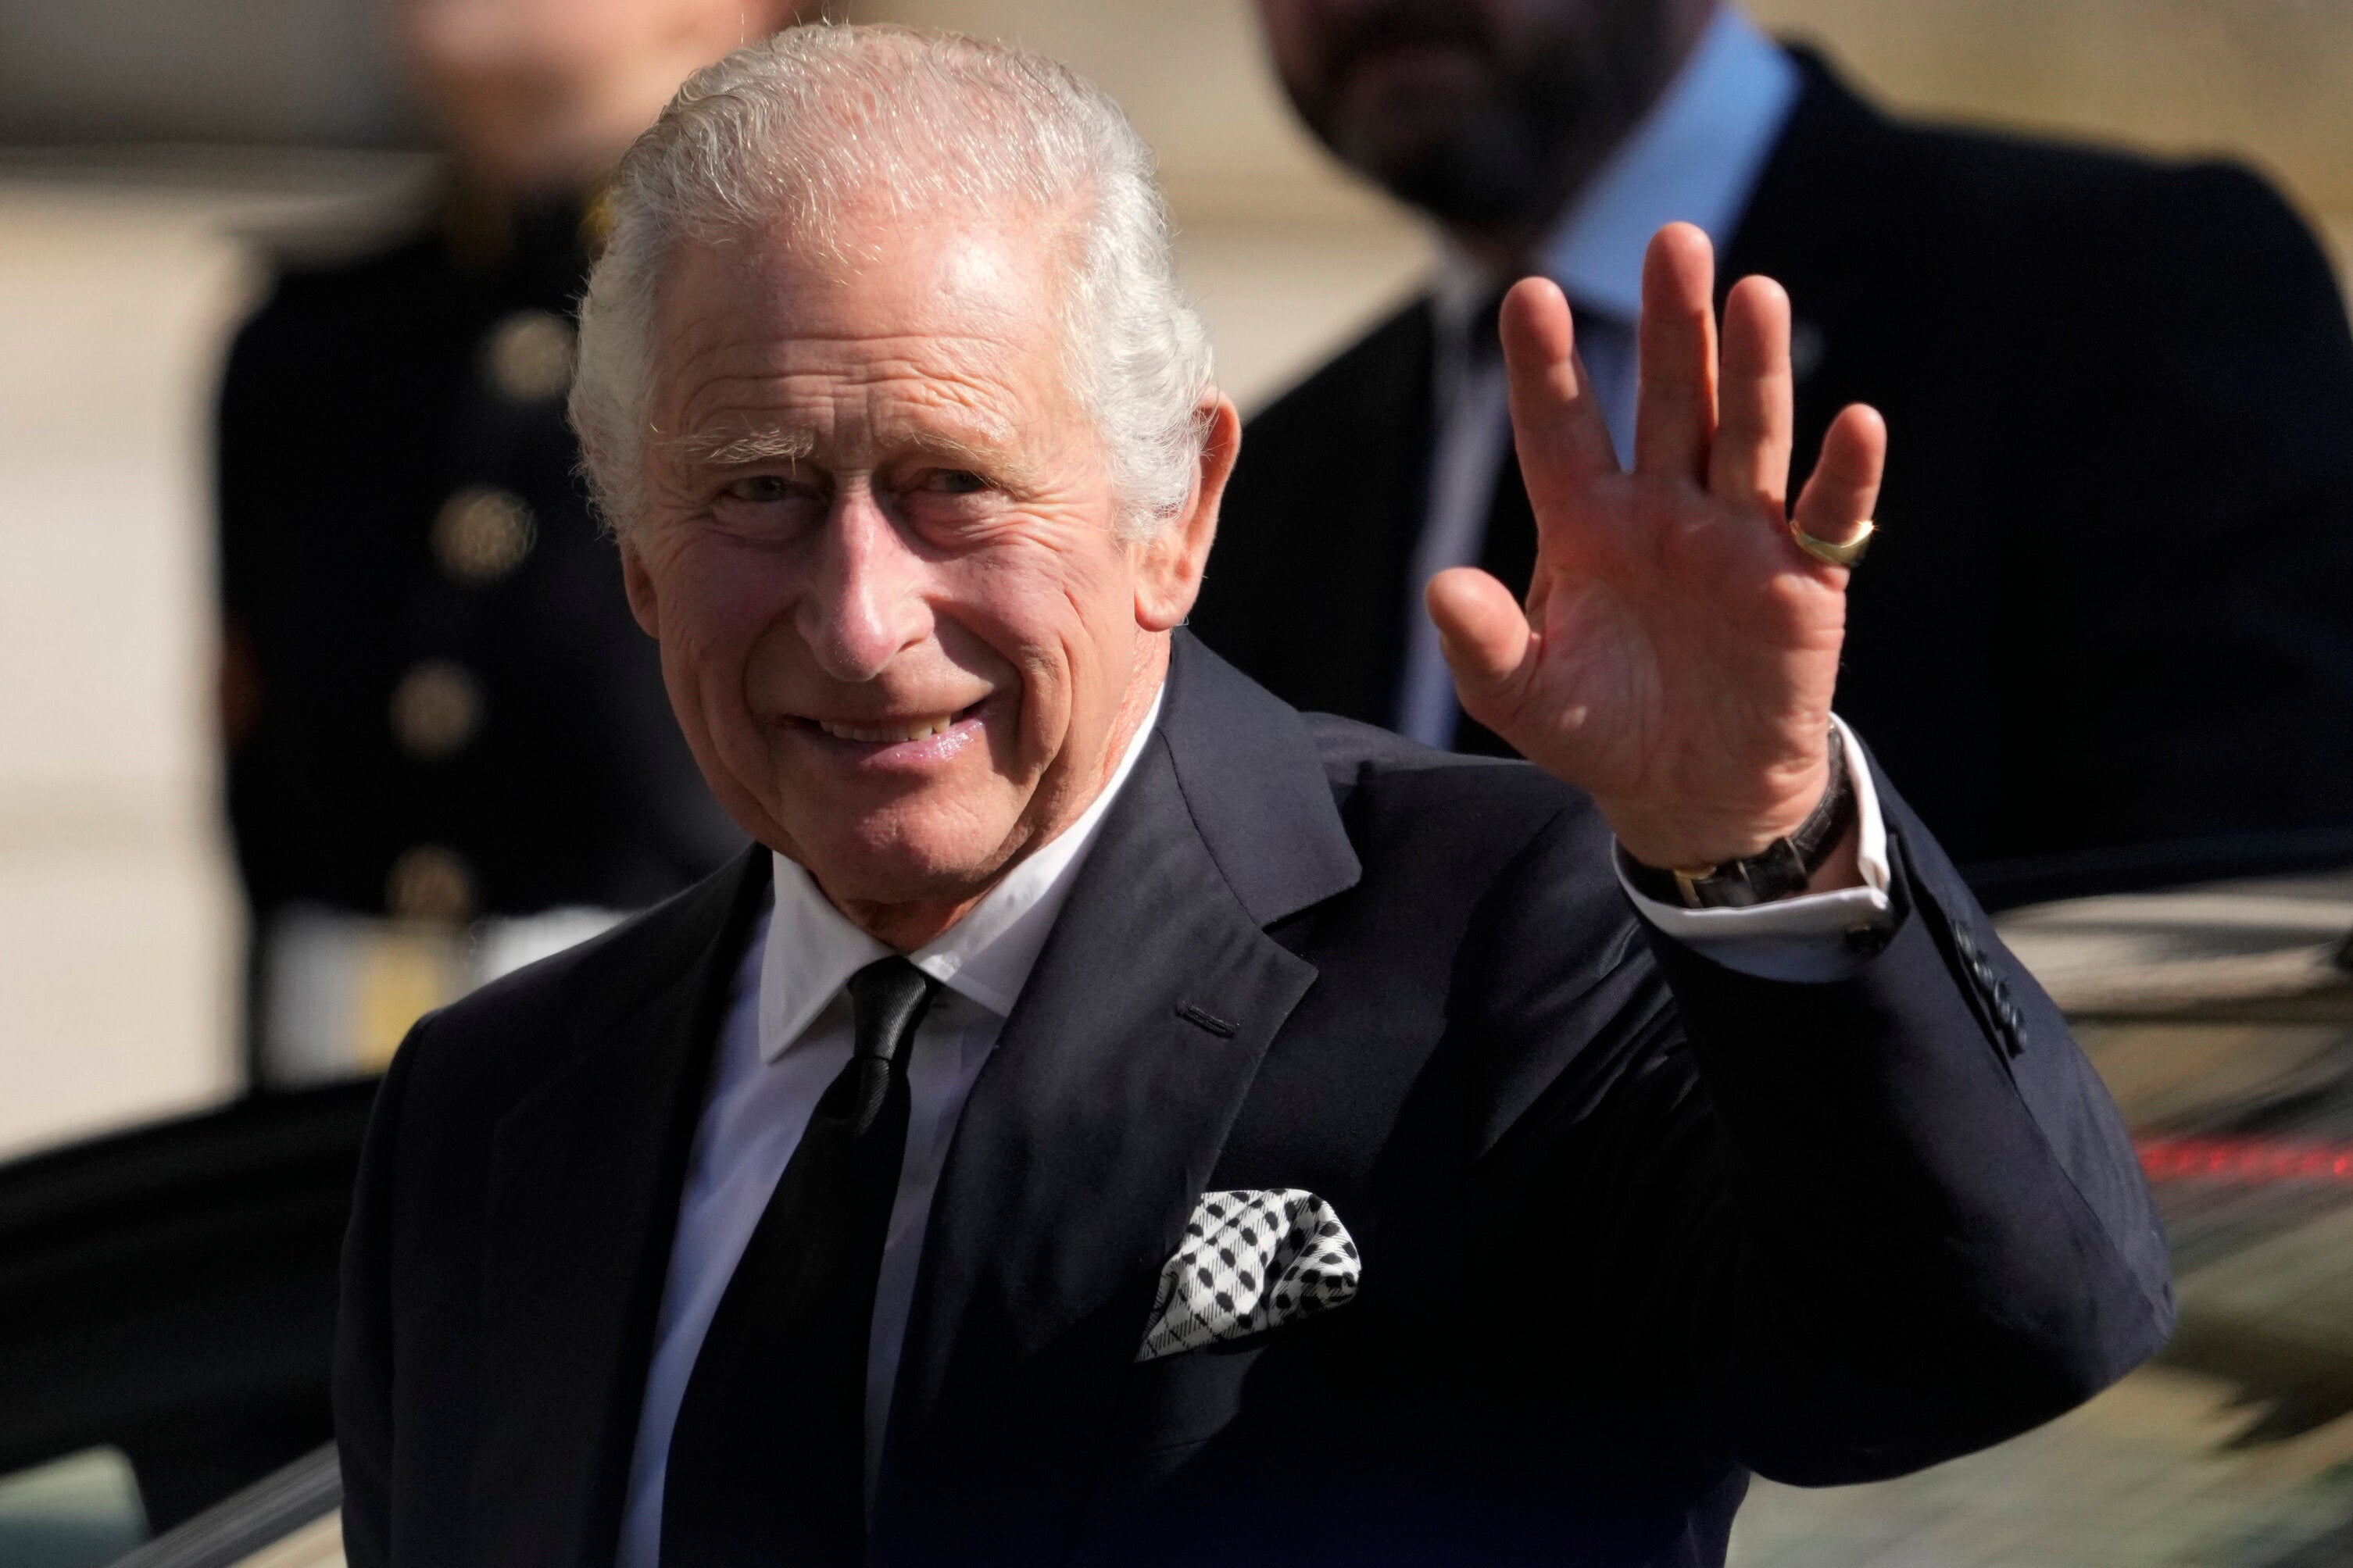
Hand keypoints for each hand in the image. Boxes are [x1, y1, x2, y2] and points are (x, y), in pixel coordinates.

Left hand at [1427, 223, 1885, 872]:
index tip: (1530, 294)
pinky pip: (1829, 516)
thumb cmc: (1600, 728)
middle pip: (1669, 400)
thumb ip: (1481, 645)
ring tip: (1752, 292)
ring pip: (1745, 435)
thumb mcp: (1523, 699)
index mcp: (1587, 522)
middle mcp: (1664, 508)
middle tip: (1672, 238)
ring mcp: (1739, 535)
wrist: (1691, 791)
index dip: (1546, 366)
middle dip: (1672, 323)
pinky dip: (1846, 473)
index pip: (1561, 428)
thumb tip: (1439, 587)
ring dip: (1752, 369)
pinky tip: (1857, 421)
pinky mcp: (1805, 579)